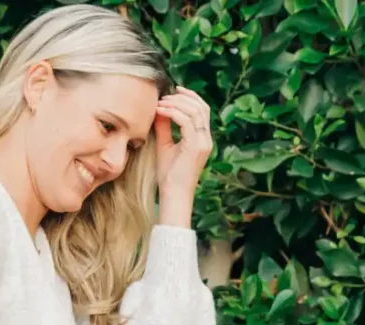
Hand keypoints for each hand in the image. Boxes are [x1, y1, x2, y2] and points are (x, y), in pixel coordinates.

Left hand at [153, 87, 214, 226]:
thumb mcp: (165, 144)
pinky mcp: (196, 147)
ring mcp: (203, 143)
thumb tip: (159, 108)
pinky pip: (186, 121)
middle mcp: (206, 139)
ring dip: (176, 103)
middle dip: (182, 97)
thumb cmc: (169, 174)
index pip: (202, 110)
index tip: (173, 91)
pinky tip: (160, 111)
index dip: (190, 96)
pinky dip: (172, 112)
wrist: (173, 194)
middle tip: (164, 96)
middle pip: (201, 107)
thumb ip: (164, 126)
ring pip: (195, 111)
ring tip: (160, 103)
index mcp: (202, 138)